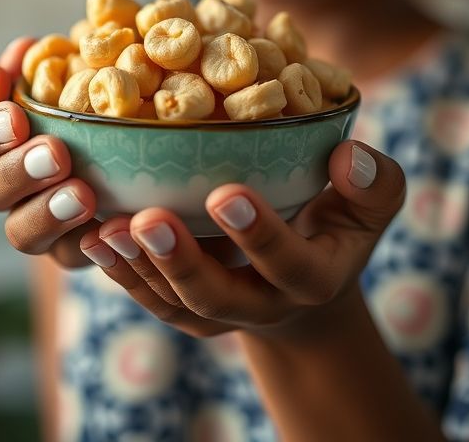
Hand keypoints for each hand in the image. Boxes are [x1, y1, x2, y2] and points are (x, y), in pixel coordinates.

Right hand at [0, 37, 98, 267]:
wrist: (137, 164)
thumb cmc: (103, 103)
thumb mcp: (84, 77)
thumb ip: (53, 66)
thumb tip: (29, 49)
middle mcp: (1, 168)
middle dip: (8, 156)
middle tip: (48, 146)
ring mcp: (28, 212)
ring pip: (14, 224)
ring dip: (43, 208)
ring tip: (82, 194)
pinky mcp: (63, 248)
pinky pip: (63, 255)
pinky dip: (81, 242)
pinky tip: (103, 227)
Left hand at [78, 142, 404, 337]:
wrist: (307, 284)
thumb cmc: (337, 229)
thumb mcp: (370, 207)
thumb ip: (374, 184)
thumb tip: (349, 156)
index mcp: (311, 277)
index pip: (289, 263)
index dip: (258, 234)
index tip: (224, 192)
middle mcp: (262, 304)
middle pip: (218, 298)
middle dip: (182, 262)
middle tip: (148, 220)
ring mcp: (221, 312)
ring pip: (175, 303)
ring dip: (137, 268)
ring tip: (104, 230)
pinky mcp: (189, 309)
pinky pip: (153, 300)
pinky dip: (122, 273)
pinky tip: (94, 238)